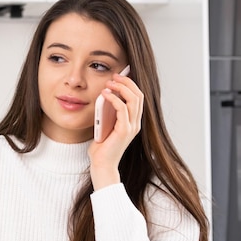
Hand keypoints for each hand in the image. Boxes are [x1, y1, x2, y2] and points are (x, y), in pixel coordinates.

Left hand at [90, 73, 143, 189]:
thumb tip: (104, 95)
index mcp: (133, 122)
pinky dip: (114, 98)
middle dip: (127, 82)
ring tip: (110, 82)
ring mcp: (132, 127)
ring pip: (134, 99)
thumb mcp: (105, 125)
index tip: (119, 76)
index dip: (130, 84)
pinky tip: (105, 94)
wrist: (101, 164)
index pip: (138, 97)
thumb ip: (108, 113)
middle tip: (114, 76)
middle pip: (139, 95)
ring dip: (121, 88)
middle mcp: (136, 123)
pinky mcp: (124, 131)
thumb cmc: (101, 148)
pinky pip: (122, 109)